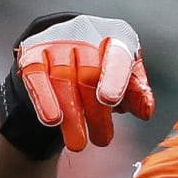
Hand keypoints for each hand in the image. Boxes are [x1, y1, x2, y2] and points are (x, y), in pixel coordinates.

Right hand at [0, 13, 154, 158]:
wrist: (67, 46)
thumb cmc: (106, 64)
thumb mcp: (127, 75)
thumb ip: (137, 93)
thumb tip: (145, 112)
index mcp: (116, 37)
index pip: (117, 56)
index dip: (114, 78)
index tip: (109, 100)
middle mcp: (85, 34)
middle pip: (89, 74)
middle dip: (96, 111)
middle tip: (102, 140)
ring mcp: (56, 43)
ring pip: (62, 78)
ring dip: (71, 114)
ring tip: (77, 143)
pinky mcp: (33, 54)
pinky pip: (36, 78)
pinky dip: (44, 100)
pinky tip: (51, 121)